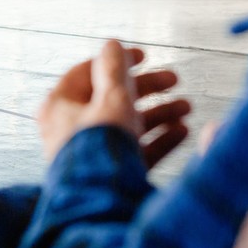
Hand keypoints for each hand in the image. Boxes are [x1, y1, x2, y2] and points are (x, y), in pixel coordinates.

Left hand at [37, 40, 189, 167]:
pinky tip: (182, 132)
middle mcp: (72, 128)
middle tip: (175, 79)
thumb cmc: (99, 145)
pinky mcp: (110, 174)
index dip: (118, 62)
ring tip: (187, 107)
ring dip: (159, 113)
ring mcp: (91, 153)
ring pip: (127, 124)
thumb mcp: (110, 98)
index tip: (145, 57)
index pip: (88, 73)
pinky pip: (135, 150)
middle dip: (147, 88)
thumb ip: (113, 69)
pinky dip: (158, 140)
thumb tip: (111, 44)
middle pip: (113, 98)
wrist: (101, 204)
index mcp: (60, 105)